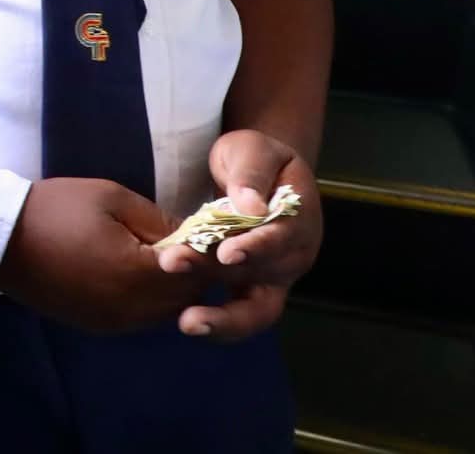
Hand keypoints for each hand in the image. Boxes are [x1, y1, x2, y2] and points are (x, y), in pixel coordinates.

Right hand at [0, 178, 204, 333]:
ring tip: (168, 256)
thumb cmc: (57, 209)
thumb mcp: (112, 198)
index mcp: (137, 274)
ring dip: (174, 287)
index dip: (213, 254)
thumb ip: (160, 221)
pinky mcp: (99, 325)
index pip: (199, 272)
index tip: (218, 236)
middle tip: (195, 243)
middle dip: (197, 272)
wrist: (2, 239)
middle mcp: (131, 308)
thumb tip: (196, 237)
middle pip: (188, 297)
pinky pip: (141, 316)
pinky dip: (150, 298)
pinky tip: (139, 273)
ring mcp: (114, 322)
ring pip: (166, 310)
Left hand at [154, 129, 322, 340]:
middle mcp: (293, 256)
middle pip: (261, 275)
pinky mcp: (252, 289)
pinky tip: (186, 322)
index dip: (255, 247)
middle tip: (175, 268)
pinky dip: (217, 321)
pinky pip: (240, 314)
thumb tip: (252, 207)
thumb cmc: (256, 158)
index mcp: (299, 218)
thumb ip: (251, 174)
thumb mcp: (254, 150)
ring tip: (187, 322)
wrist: (258, 172)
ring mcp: (275, 277)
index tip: (225, 253)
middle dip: (217, 275)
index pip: (280, 237)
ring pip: (255, 307)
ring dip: (221, 316)